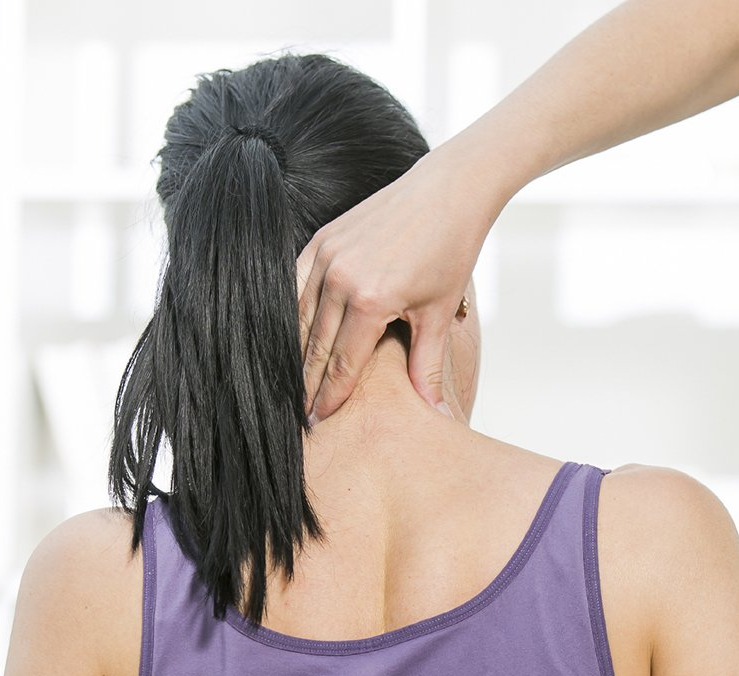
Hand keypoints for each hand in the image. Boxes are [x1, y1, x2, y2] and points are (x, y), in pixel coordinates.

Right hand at [297, 147, 498, 421]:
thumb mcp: (439, 312)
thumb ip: (427, 366)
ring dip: (293, 352)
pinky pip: (294, 284)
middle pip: (314, 346)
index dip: (329, 397)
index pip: (342, 363)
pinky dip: (289, 311)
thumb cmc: (450, 249)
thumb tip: (436, 414)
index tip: (319, 423)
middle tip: (299, 416)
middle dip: (305, 384)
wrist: (449, 190)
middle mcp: (340, 277)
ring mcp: (326, 255)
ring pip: (297, 317)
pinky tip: (287, 334)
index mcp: (371, 300)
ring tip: (289, 382)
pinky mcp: (322, 239)